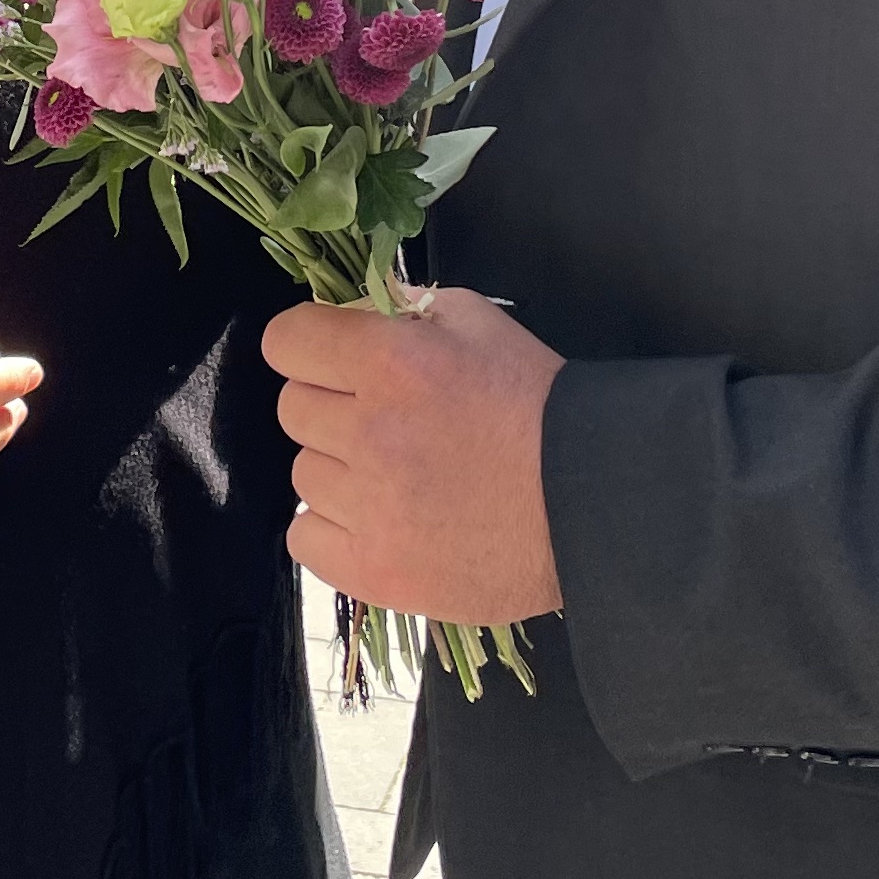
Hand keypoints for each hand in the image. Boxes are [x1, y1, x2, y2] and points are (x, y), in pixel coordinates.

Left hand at [264, 285, 564, 625]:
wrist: (592, 501)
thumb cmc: (538, 407)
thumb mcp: (481, 325)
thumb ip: (411, 310)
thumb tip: (359, 315)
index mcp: (392, 362)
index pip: (287, 340)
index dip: (308, 346)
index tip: (331, 360)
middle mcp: (370, 431)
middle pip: (293, 408)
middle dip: (333, 406)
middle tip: (389, 422)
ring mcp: (369, 507)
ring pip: (304, 473)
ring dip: (340, 471)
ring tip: (401, 478)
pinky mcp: (373, 569)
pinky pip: (305, 537)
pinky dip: (335, 530)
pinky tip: (383, 521)